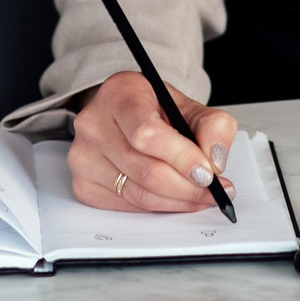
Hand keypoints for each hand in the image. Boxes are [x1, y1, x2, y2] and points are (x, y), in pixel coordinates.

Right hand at [68, 70, 238, 212]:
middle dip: (187, 187)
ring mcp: (83, 156)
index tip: (208, 173)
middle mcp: (93, 124)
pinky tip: (174, 197)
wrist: (126, 115)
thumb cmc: (155, 109)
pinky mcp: (83, 184)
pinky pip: (128, 207)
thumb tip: (216, 161)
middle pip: (145, 170)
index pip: (147, 134)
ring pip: (138, 194)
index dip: (181, 158)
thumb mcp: (189, 106)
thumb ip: (213, 127)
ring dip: (177, 201)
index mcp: (119, 93)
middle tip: (214, 192)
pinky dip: (158, 206)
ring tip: (201, 195)